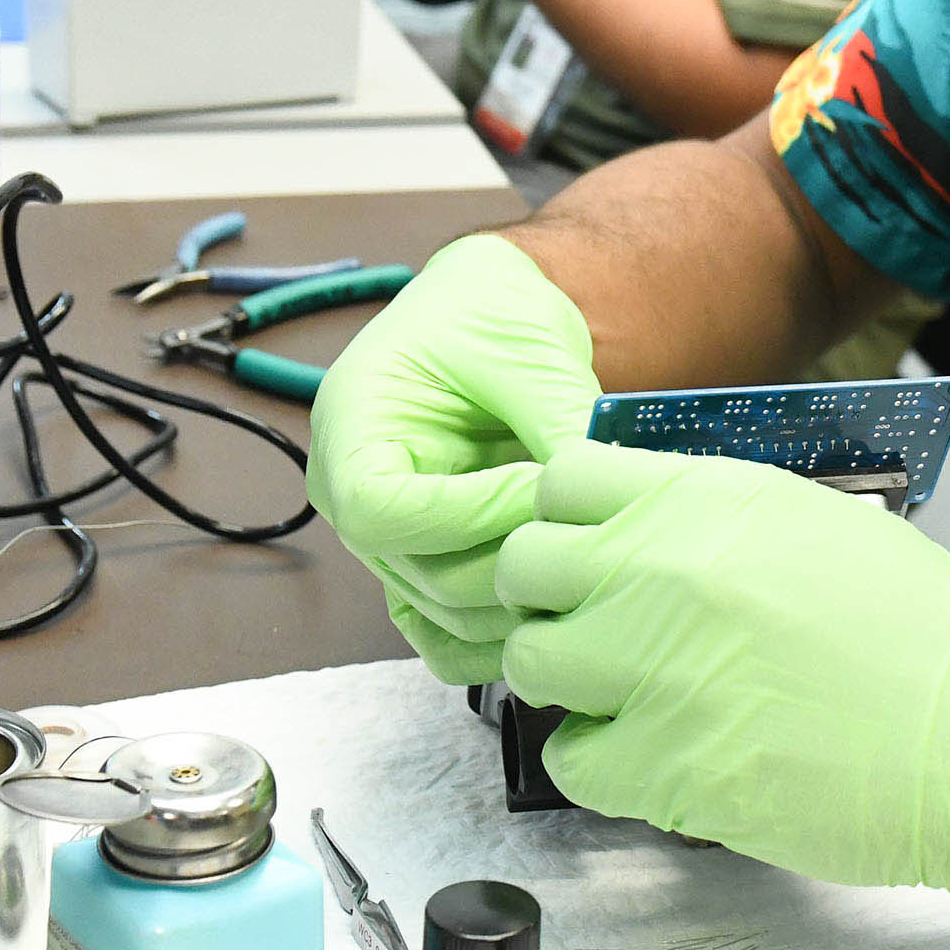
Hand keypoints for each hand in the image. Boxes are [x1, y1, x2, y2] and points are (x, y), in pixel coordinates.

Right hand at [304, 234, 599, 682]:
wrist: (491, 316)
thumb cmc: (488, 313)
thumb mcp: (524, 349)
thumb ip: (556, 421)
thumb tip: (600, 489)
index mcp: (349, 426)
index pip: (379, 508)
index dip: (462, 515)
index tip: (534, 487)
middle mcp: (351, 492)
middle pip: (417, 570)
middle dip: (510, 558)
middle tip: (582, 526)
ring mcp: (388, 539)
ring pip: (442, 609)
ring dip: (518, 597)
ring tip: (584, 556)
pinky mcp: (426, 564)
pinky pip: (448, 629)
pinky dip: (499, 635)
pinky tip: (555, 611)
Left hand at [497, 441, 949, 907]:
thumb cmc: (923, 635)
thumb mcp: (816, 522)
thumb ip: (712, 516)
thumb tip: (640, 527)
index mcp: (704, 502)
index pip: (562, 482)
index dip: (565, 520)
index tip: (584, 550)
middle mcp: (663, 573)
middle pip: (524, 568)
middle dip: (549, 598)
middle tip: (592, 627)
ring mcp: (653, 671)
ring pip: (531, 664)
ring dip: (569, 681)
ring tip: (628, 696)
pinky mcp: (661, 768)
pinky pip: (572, 760)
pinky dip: (601, 763)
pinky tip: (654, 755)